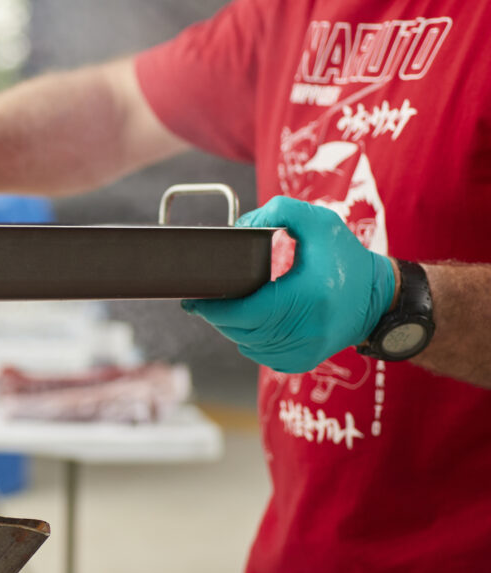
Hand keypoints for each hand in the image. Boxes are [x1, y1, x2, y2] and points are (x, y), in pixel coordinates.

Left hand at [181, 196, 394, 372]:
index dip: (214, 308)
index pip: (245, 311)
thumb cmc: (346, 259)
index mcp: (307, 296)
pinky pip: (261, 355)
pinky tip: (248, 324)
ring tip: (224, 308)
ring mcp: (305, 350)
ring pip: (248, 345)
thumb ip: (280, 211)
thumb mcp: (319, 223)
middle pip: (241, 330)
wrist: (378, 300)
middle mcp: (307, 329)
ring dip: (230, 328)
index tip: (193, 299)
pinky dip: (249, 340)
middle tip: (202, 301)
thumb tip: (241, 226)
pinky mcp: (303, 361)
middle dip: (216, 316)